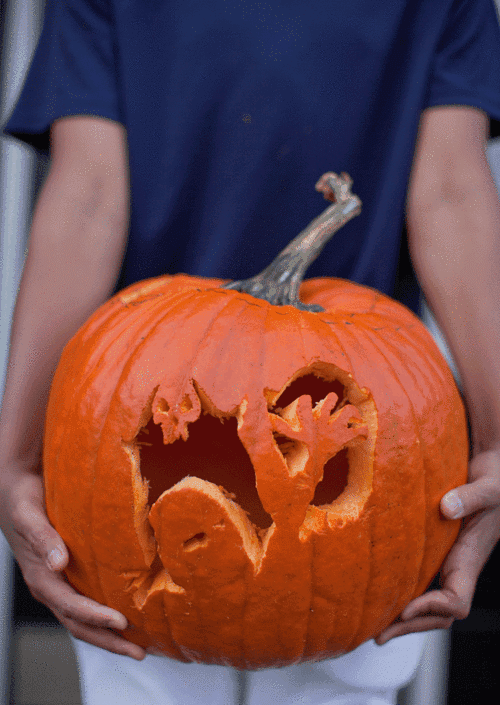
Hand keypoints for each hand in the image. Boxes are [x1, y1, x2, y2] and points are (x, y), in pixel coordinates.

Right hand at [0, 461, 145, 659]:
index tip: (121, 622)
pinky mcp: (68, 576)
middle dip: (108, 640)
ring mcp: (59, 584)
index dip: (96, 617)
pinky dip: (105, 615)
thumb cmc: (23, 501)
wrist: (15, 491)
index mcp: (41, 578)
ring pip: (83, 619)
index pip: (71, 606)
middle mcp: (50, 587)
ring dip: (109, 634)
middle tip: (139, 652)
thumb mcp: (29, 516)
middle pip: (79, 624)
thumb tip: (58, 562)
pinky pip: (86, 602)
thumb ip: (43, 538)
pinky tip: (127, 614)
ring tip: (139, 644)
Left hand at [376, 447, 499, 644]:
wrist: (494, 474)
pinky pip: (419, 577)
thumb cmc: (494, 480)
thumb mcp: (488, 487)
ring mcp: (447, 560)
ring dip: (403, 615)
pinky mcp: (435, 548)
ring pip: (429, 600)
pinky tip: (375, 587)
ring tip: (370, 623)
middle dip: (410, 625)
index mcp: (470, 558)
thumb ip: (470, 497)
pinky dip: (400, 588)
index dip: (431, 609)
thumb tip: (446, 508)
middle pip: (439, 613)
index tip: (404, 608)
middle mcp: (458, 565)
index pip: (455, 601)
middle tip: (377, 635)